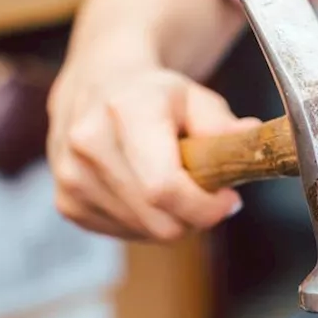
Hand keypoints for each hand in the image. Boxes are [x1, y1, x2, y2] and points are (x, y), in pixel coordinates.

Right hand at [47, 51, 258, 241]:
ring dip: (170, 219)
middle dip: (194, 216)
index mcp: (126, 110)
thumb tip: (252, 138)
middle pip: (159, 221)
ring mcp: (71, 176)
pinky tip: (145, 191)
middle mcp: (89, 143)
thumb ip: (224, 126)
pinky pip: (123, 233)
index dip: (205, 207)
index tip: (228, 199)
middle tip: (206, 193)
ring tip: (172, 183)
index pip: (165, 188)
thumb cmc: (154, 94)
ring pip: (144, 231)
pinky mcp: (66, 201)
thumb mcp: (196, 98)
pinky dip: (145, 221)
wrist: (98, 83)